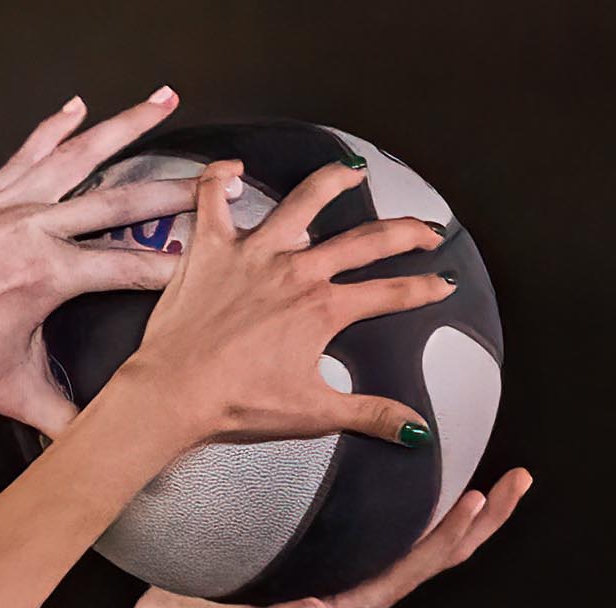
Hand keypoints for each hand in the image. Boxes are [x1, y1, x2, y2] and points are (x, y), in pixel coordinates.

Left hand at [0, 89, 201, 436]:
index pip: (131, 267)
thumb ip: (69, 420)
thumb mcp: (17, 395)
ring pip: (79, 155)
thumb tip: (104, 444)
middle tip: (219, 175)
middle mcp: (31, 229)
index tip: (213, 258)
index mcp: (48, 275)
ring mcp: (7, 206)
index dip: (178, 267)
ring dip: (125, 125)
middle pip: (122, 199)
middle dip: (177, 187)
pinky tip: (77, 106)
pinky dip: (54, 128)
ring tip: (162, 100)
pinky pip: (27, 153)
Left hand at [109, 160, 450, 447]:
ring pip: (303, 201)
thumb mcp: (314, 413)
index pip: (390, 293)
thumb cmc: (234, 404)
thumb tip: (414, 430)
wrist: (174, 394)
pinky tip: (234, 169)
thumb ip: (371, 415)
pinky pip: (213, 199)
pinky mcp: (210, 249)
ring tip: (352, 171)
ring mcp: (253, 254)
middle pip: (365, 239)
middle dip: (406, 231)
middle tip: (425, 230)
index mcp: (324, 309)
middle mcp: (295, 271)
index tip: (440, 284)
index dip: (423, 289)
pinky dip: (221, 179)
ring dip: (333, 181)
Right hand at [156, 468, 533, 607]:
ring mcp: (358, 582)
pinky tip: (446, 487)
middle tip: (520, 479)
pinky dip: (433, 514)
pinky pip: (403, 540)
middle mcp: (362, 597)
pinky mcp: (347, 567)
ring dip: (471, 519)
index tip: (477, 499)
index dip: (447, 537)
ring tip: (506, 482)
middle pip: (437, 558)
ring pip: (428, 549)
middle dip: (483, 522)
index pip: (410, 571)